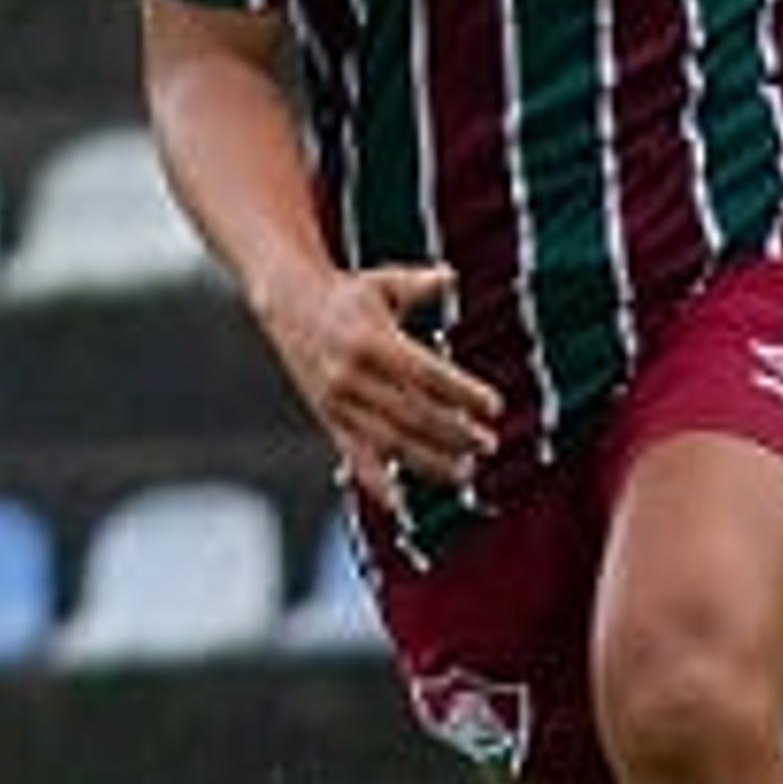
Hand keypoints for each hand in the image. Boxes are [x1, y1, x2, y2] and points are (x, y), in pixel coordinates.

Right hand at [253, 260, 500, 495]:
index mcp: (370, 341)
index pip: (426, 374)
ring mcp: (338, 402)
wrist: (288, 306)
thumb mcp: (382, 283)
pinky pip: (354, 457)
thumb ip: (419, 285)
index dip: (462, 394)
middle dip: (456, 433)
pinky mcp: (328, 419)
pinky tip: (401, 505)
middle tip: (488, 444)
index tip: (495, 407)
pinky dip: (376, 484)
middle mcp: (351, 376)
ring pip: (390, 442)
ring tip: (465, 472)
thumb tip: (449, 277)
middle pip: (414, 414)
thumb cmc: (347, 295)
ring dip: (430, 462)